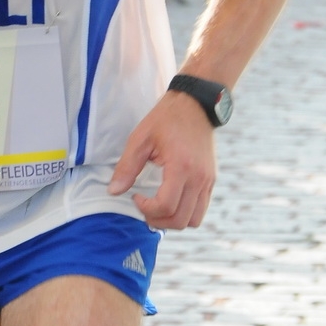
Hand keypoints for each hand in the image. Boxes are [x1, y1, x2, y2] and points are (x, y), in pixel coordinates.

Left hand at [108, 91, 215, 229]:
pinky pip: (201, 210)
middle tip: (144, 207)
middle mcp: (199, 178)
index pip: (166, 206)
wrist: (195, 104)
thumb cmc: (166, 119)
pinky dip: (185, 213)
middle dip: (158, 220)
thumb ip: (127, 167)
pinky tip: (170, 200)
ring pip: (194, 220)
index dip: (147, 209)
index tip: (135, 196)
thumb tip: (114, 191)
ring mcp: (208, 181)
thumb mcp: (141, 138)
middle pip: (180, 219)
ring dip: (173, 221)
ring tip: (157, 208)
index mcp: (181, 166)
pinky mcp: (211, 180)